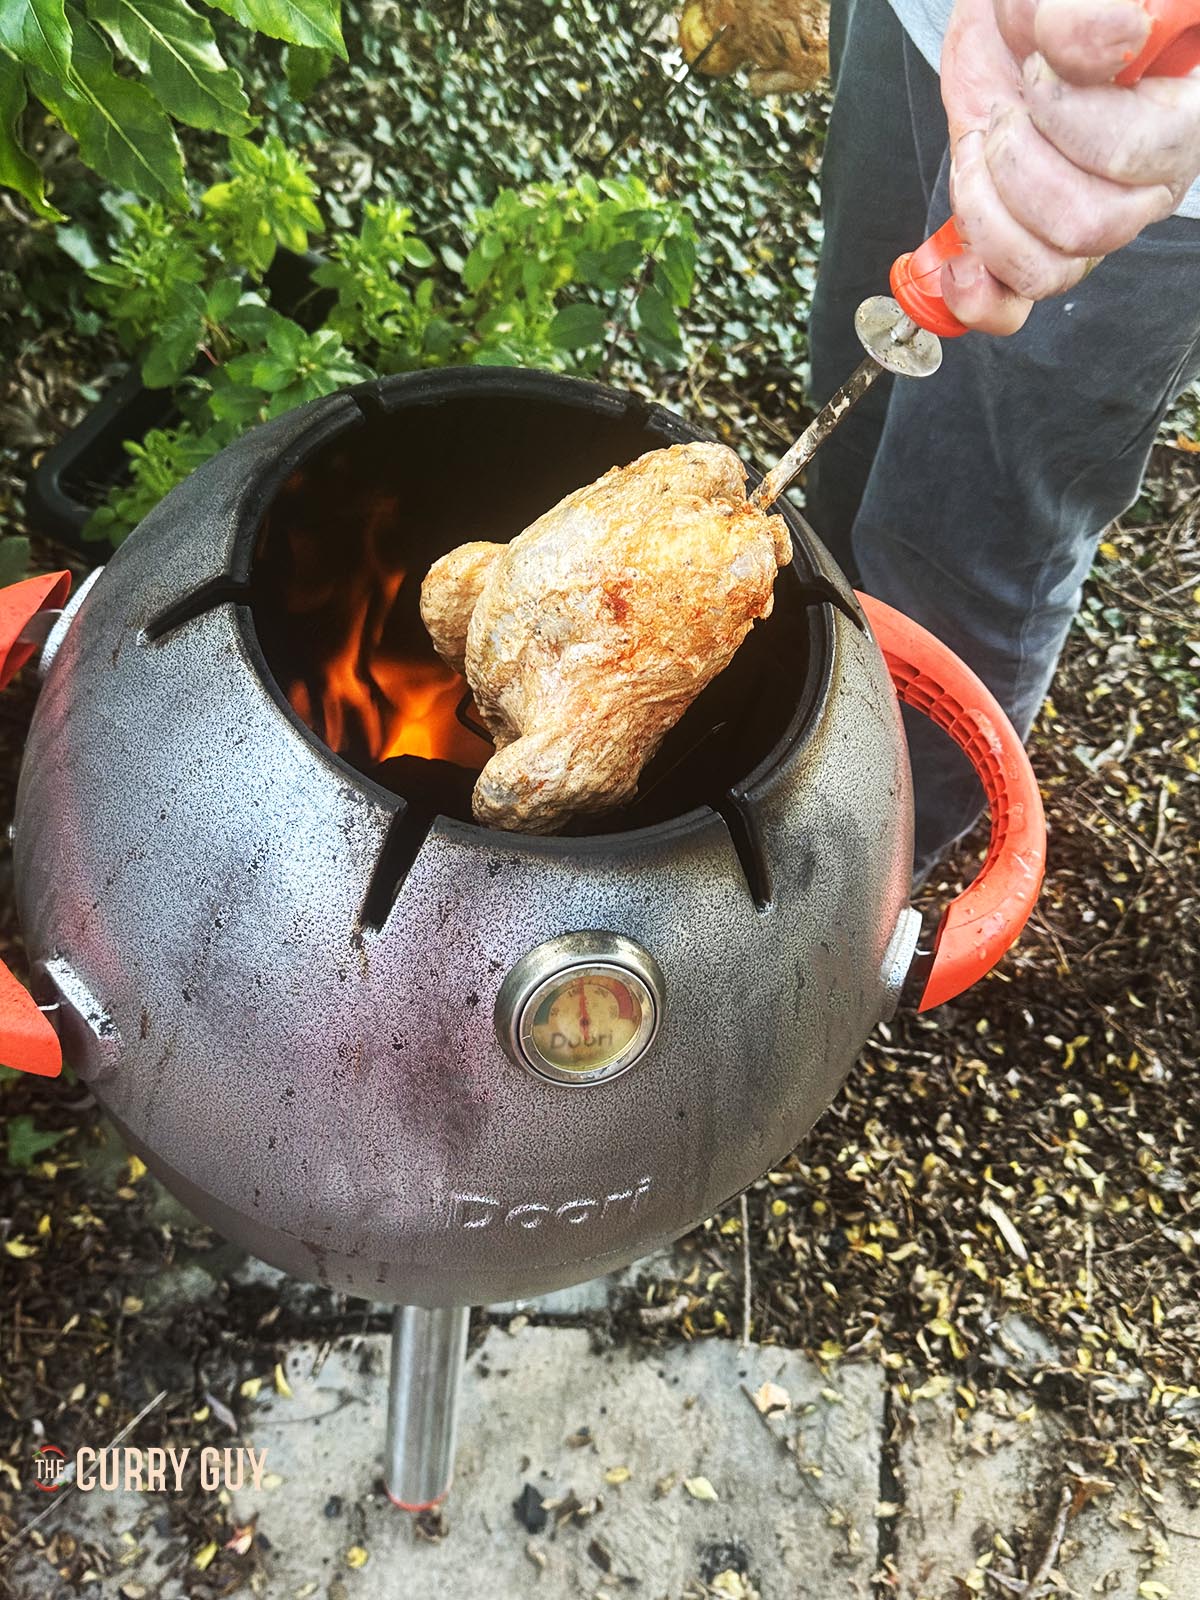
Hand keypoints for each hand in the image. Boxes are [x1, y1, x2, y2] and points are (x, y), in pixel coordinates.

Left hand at [938, 0, 1199, 332]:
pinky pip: (1015, 309)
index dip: (1074, 120)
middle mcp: (1149, 181)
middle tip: (1007, 109)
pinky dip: (978, 296)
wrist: (1005, 27)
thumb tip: (1119, 41)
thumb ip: (1091, 12)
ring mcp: (1094, 222)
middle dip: (1021, 163)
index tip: (1039, 69)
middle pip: (1094, 226)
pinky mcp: (1034, 248)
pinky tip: (959, 264)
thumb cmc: (1046, 6)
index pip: (1153, 151)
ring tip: (981, 146)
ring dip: (988, 208)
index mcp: (1184, 111)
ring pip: (1050, 269)